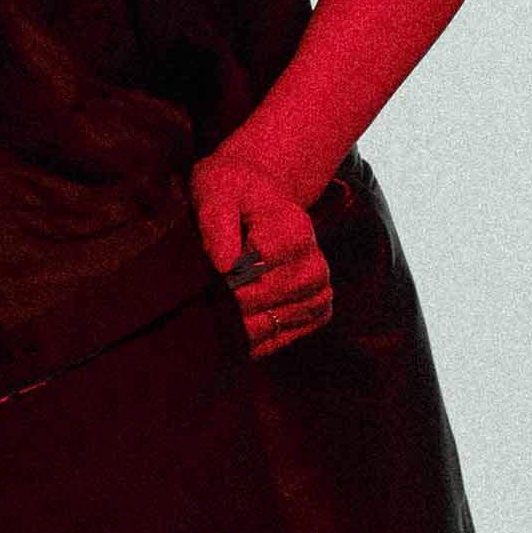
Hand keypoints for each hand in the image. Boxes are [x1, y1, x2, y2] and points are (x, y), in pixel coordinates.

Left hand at [187, 127, 334, 358]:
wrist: (259, 192)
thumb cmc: (231, 191)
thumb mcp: (215, 193)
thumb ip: (217, 226)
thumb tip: (225, 267)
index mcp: (293, 231)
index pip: (255, 276)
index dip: (226, 285)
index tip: (214, 278)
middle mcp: (314, 260)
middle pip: (267, 304)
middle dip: (231, 308)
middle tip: (212, 300)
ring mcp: (319, 285)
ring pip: (278, 324)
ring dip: (245, 329)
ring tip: (224, 317)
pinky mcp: (318, 303)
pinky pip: (291, 334)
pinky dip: (265, 340)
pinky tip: (243, 335)